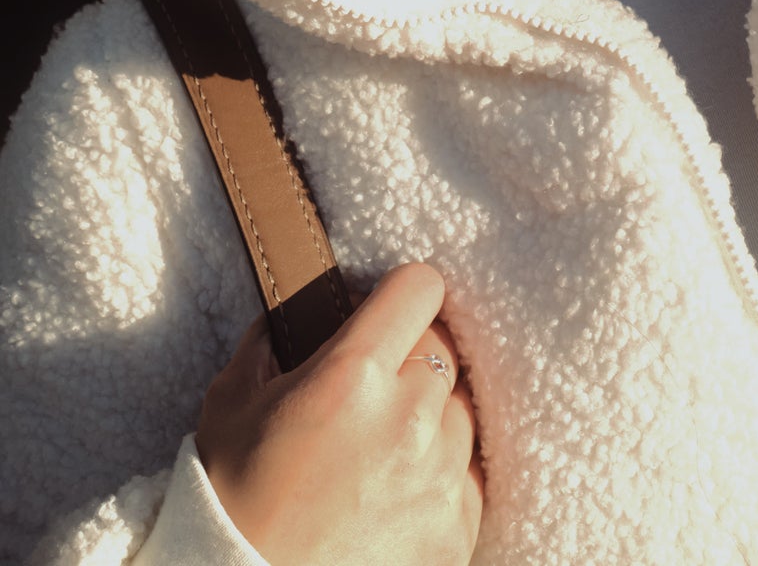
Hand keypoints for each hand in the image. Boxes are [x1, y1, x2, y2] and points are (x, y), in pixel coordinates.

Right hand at [197, 261, 482, 565]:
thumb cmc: (228, 502)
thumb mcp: (230, 403)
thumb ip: (268, 344)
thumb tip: (291, 317)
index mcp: (352, 375)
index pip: (420, 288)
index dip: (400, 296)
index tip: (384, 313)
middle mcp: (407, 419)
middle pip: (442, 348)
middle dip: (408, 358)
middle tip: (371, 391)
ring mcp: (438, 478)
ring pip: (460, 412)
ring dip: (429, 420)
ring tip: (379, 452)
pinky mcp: (455, 532)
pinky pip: (468, 477)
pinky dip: (439, 479)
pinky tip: (395, 494)